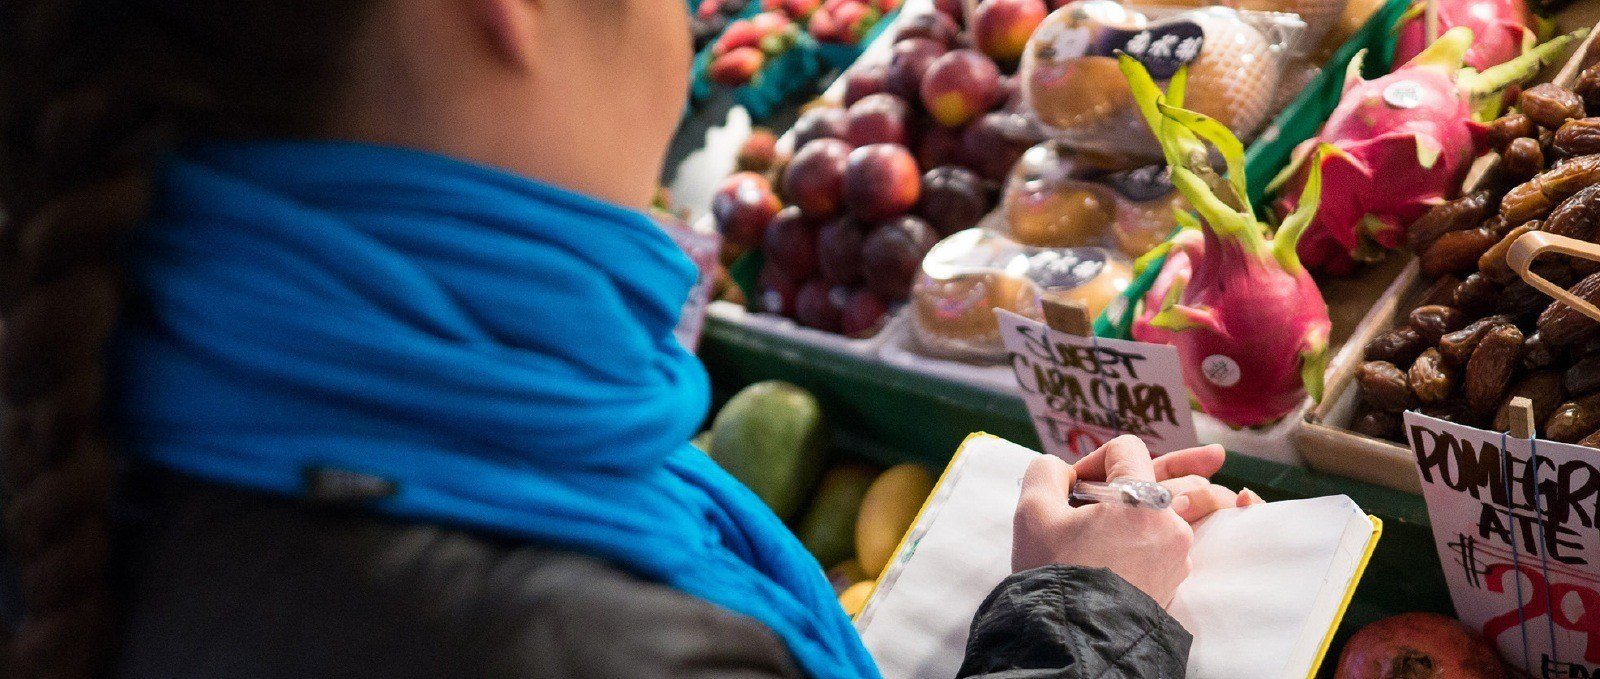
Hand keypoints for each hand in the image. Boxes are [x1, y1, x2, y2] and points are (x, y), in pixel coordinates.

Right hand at [1010, 436, 1259, 605]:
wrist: (1075, 637)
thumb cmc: (1056, 573)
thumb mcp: (1032, 513)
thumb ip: (1045, 472)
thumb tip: (1062, 471)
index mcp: (1140, 501)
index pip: (1128, 450)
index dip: (1096, 458)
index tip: (1075, 483)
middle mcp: (1170, 525)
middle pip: (1172, 479)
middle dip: (1167, 467)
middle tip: (1216, 455)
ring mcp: (1177, 555)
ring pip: (1171, 514)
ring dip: (1148, 510)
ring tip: (1136, 513)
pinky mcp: (1174, 580)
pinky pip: (1168, 545)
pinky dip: (1152, 538)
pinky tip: (1130, 546)